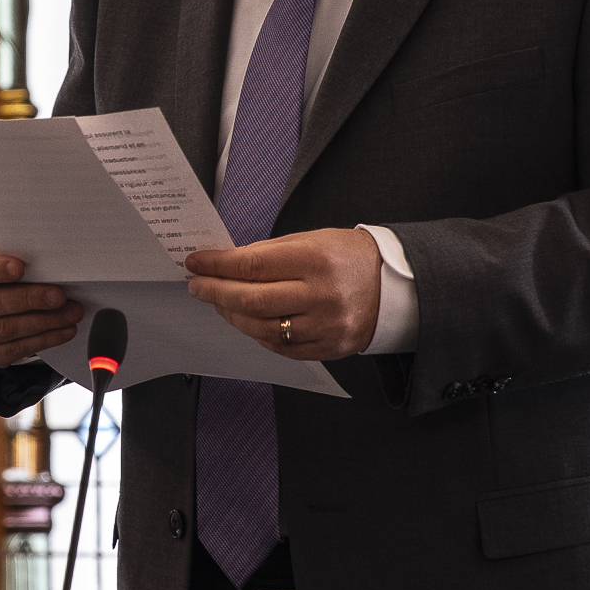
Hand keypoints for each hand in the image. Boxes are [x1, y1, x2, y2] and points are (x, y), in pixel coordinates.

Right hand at [0, 243, 82, 366]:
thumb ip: (7, 250)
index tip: (20, 267)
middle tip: (59, 295)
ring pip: (4, 331)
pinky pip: (12, 350)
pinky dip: (43, 340)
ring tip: (71, 313)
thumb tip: (47, 252)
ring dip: (43, 323)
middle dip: (29, 299)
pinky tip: (63, 330)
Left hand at [185, 228, 380, 360]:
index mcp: (315, 260)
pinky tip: (247, 321)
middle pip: (251, 300)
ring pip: (261, 329)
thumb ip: (268, 254)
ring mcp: (325, 326)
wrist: (392, 286)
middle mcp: (321, 296)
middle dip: (216, 292)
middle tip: (198, 285)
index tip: (197, 262)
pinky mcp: (328, 348)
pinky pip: (280, 347)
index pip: (252, 266)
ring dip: (232, 316)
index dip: (217, 265)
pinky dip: (257, 334)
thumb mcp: (311, 240)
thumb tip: (225, 264)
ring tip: (220, 303)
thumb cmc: (348, 257)